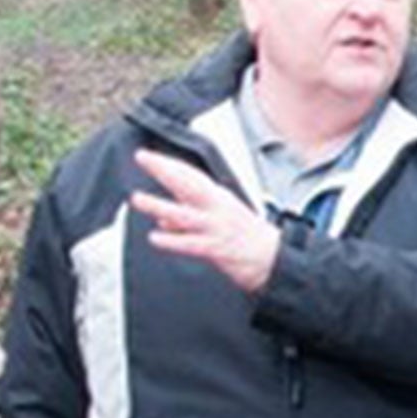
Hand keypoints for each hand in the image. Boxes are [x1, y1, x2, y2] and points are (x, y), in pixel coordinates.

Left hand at [131, 148, 278, 293]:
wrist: (278, 260)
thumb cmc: (252, 240)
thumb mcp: (222, 221)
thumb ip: (190, 219)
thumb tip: (163, 221)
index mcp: (220, 199)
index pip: (192, 176)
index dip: (169, 164)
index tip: (148, 156)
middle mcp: (218, 209)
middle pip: (188, 185)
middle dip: (165, 170)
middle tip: (143, 158)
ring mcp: (217, 229)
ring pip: (184, 214)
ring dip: (160, 205)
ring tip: (138, 199)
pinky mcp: (218, 249)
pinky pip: (191, 244)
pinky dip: (173, 240)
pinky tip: (156, 238)